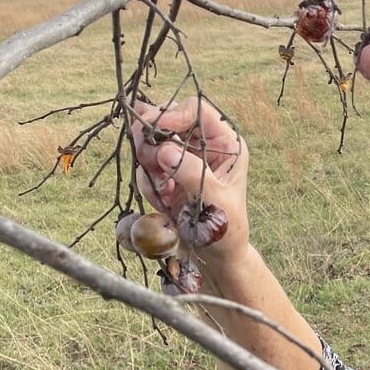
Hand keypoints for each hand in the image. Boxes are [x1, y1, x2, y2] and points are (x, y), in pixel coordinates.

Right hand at [130, 96, 249, 256]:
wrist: (214, 258)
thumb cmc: (225, 230)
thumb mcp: (215, 202)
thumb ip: (192, 174)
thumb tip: (165, 150)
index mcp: (227, 144)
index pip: (197, 111)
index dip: (173, 114)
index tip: (154, 128)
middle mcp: (205, 147)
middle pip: (168, 121)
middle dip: (152, 137)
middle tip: (143, 152)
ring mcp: (184, 160)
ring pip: (152, 143)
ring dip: (148, 163)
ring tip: (162, 189)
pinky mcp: (167, 176)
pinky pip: (146, 168)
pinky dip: (148, 182)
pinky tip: (163, 202)